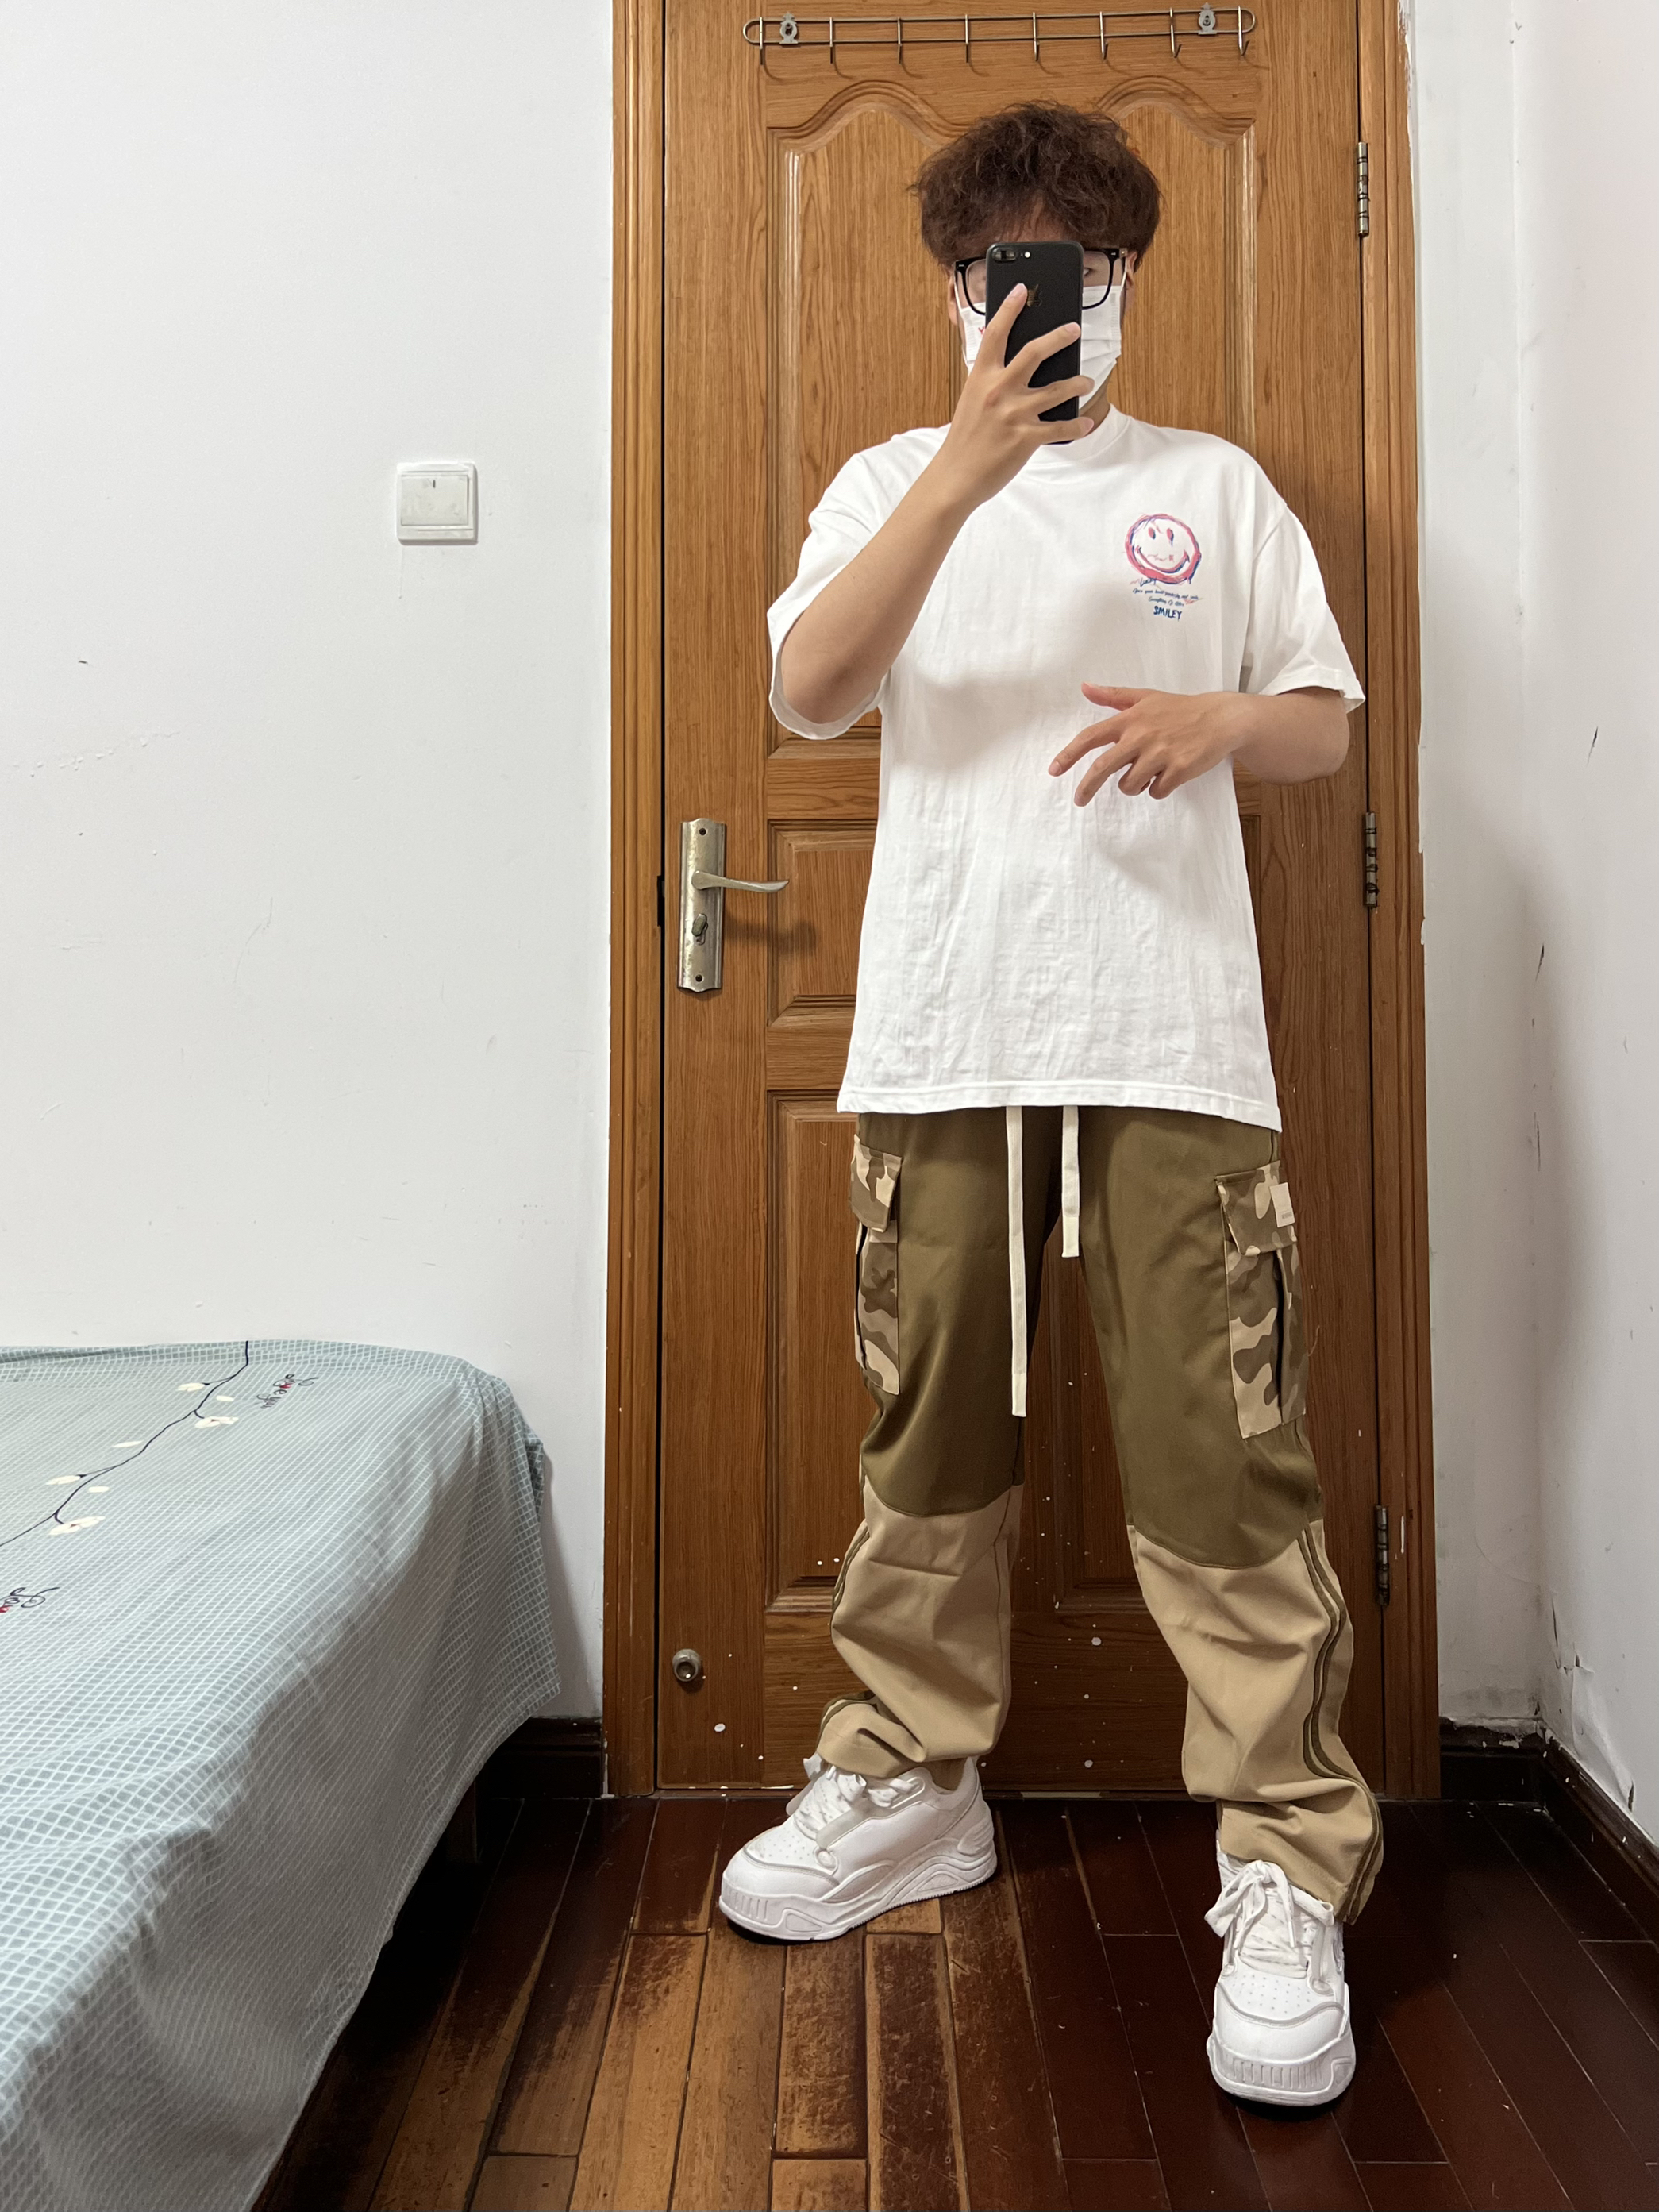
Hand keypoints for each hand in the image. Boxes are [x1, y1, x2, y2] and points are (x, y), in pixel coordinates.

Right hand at [926, 286, 1095, 515]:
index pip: (995, 333)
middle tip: (1073, 329)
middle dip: (1058, 336)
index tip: (1022, 289)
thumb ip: (990, 380)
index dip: (1009, 308)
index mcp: (981, 377)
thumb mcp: (971, 400)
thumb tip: (1014, 364)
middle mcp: (998, 390)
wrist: (956, 477)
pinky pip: (1059, 427)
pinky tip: (1085, 423)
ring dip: (1076, 382)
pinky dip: (1076, 425)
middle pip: (1034, 352)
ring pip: (1056, 389)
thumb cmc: (965, 439)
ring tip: (1086, 380)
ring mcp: (1013, 414)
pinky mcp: (1025, 438)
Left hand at [1049, 684, 1245, 803]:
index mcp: (1130, 719)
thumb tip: (1084, 687)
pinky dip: (1159, 789)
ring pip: (1130, 785)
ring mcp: (1160, 754)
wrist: (1221, 718)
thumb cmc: (1180, 708)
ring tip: (1149, 771)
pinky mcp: (1179, 769)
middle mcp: (1141, 736)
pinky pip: (1156, 792)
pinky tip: (1169, 774)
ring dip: (1134, 785)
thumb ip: (1113, 696)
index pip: (1091, 737)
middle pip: (1103, 768)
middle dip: (1086, 788)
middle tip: (1079, 800)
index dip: (1069, 754)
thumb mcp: (1146, 697)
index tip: (1054, 770)